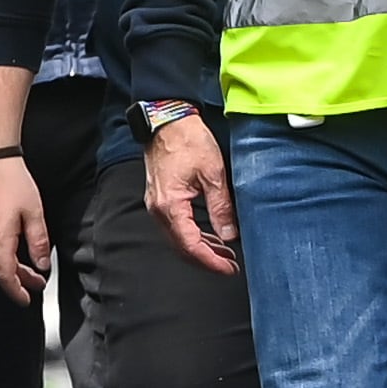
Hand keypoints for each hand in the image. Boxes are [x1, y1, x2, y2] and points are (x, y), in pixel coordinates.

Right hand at [0, 148, 51, 305]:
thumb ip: (38, 241)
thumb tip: (42, 265)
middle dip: (18, 278)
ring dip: (9, 265)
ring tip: (27, 265)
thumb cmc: (13, 180)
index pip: (6, 275)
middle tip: (36, 282)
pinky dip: (0, 251)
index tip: (27, 299)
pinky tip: (12, 246)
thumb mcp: (34, 212)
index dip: (16, 291)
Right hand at [145, 114, 240, 275]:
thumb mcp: (213, 174)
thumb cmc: (188, 140)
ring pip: (178, 239)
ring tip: (224, 254)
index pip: (190, 245)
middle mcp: (159, 210)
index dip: (210, 261)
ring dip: (201, 249)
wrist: (168, 119)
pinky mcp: (160, 199)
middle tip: (230, 265)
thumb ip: (221, 208)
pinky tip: (210, 236)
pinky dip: (193, 235)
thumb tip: (230, 235)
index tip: (228, 268)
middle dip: (206, 259)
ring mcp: (157, 205)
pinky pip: (176, 226)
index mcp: (170, 205)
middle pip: (182, 248)